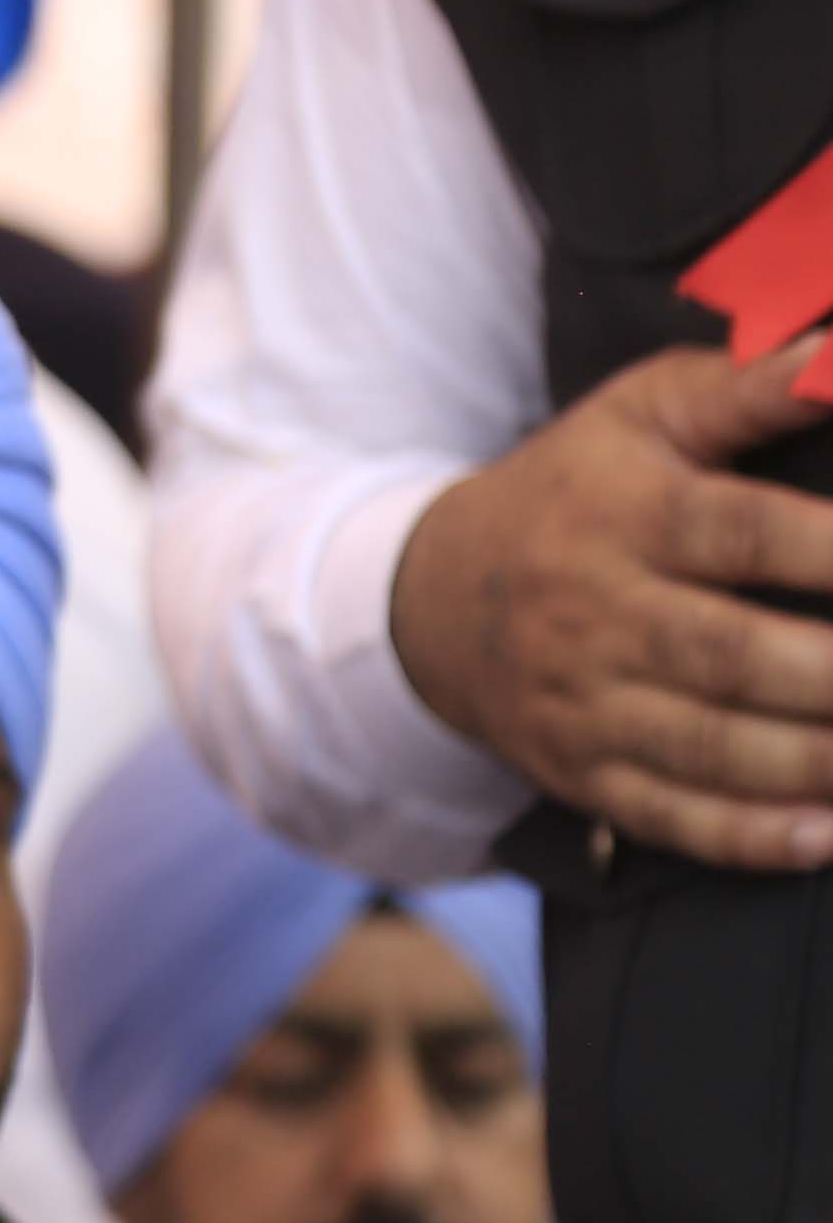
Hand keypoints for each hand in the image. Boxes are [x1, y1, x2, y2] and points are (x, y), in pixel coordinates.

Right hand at [393, 336, 832, 868]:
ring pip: (710, 749)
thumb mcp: (641, 413)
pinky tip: (828, 837)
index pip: (741, 533)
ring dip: (815, 762)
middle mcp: (598, 617)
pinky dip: (750, 836)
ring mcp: (585, 707)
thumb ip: (748, 385)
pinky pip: (667, 817)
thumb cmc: (573, 490)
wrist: (429, 600)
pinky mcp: (581, 773)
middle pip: (730, 656)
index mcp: (623, 515)